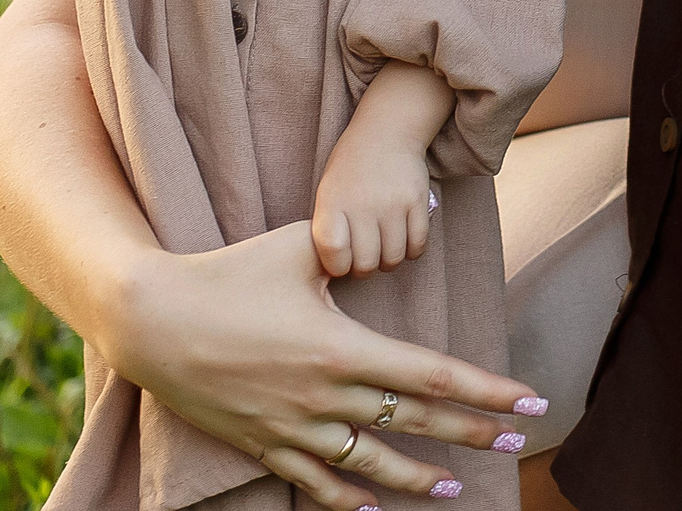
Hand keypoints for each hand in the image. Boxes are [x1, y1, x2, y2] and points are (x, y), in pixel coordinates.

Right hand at [106, 224, 542, 508]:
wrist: (153, 320)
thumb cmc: (228, 273)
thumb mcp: (298, 246)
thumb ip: (353, 240)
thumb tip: (415, 202)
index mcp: (343, 348)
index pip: (432, 376)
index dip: (486, 392)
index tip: (529, 402)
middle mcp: (327, 396)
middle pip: (415, 421)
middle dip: (470, 432)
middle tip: (513, 442)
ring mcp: (295, 428)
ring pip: (371, 462)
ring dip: (416, 477)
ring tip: (452, 489)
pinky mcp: (264, 444)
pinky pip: (315, 482)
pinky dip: (347, 499)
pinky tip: (372, 509)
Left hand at [312, 129, 433, 277]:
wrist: (384, 134)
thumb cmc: (350, 170)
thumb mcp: (327, 193)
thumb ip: (328, 228)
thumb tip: (337, 269)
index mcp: (333, 202)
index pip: (333, 254)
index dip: (337, 267)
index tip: (341, 260)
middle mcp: (362, 204)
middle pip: (366, 263)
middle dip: (364, 268)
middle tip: (365, 256)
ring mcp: (392, 203)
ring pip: (393, 258)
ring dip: (388, 261)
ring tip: (383, 247)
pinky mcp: (417, 201)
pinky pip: (417, 245)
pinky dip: (410, 250)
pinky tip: (402, 239)